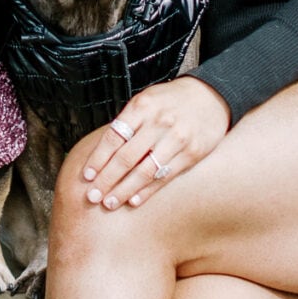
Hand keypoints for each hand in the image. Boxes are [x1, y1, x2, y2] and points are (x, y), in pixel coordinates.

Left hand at [81, 76, 230, 209]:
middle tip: (92, 196)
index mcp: (141, 106)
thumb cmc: (169, 101)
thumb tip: (100, 153)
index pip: (113, 138)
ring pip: (145, 171)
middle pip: (126, 157)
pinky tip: (134, 201)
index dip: (98, 159)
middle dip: (107, 179)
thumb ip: (126, 123)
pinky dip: (148, 190)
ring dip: (124, 190)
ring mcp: (177, 138)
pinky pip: (165, 176)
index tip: (86, 176)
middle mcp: (159, 122)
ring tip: (109, 202)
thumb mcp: (145, 100)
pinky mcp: (192, 153)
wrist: (211, 96)